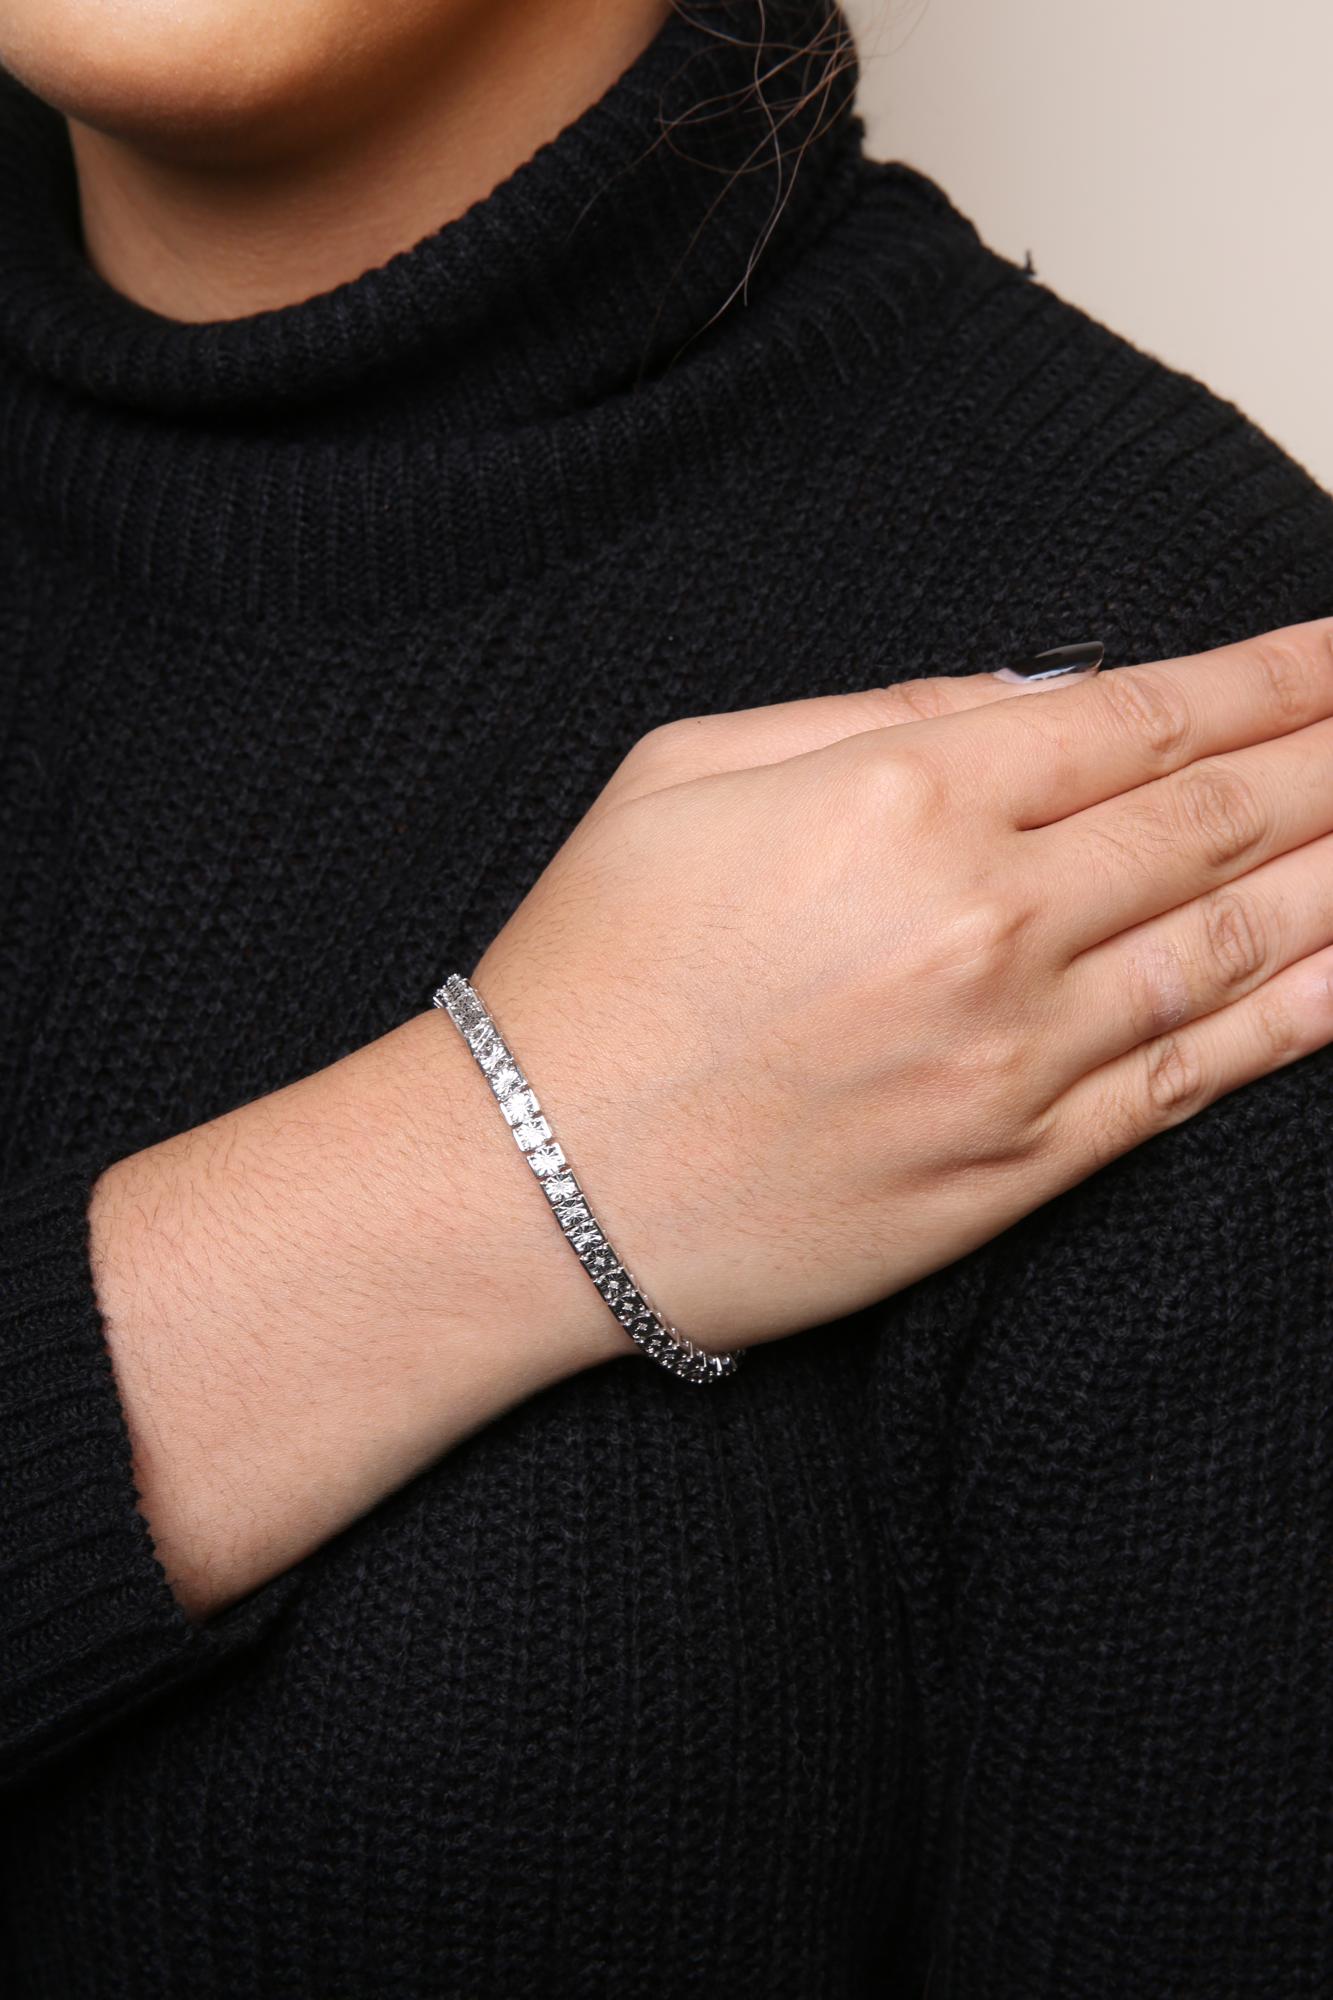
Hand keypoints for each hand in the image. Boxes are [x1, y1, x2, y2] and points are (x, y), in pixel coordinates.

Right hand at [471, 617, 1332, 1352]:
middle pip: (1220, 816)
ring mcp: (1016, 1055)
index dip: (1274, 675)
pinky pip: (1195, 1080)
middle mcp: (986, 921)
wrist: (529, 1186)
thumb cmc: (589, 969)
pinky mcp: (1019, 1169)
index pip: (1144, 714)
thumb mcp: (685, 769)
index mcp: (903, 797)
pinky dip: (1298, 1020)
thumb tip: (1030, 702)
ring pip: (1239, 943)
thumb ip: (874, 714)